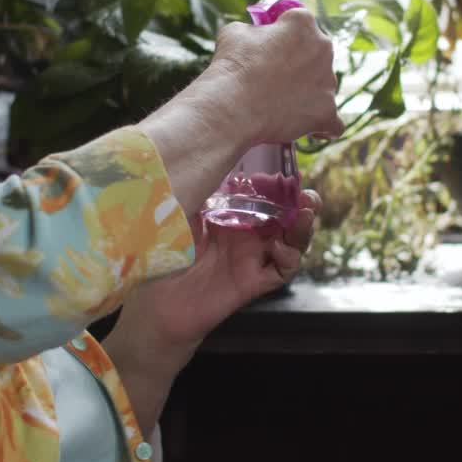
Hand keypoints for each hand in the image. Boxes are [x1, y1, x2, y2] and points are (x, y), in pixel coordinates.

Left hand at [115, 189, 319, 354]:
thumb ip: (205, 193)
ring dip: (302, 227)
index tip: (282, 174)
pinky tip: (279, 247)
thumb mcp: (183, 212)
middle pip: (286, 216)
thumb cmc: (161, 253)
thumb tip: (221, 158)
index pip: (266, 195)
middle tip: (307, 195)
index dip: (279, 185)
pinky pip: (282, 270)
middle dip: (302, 204)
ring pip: (292, 241)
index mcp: (231, 215)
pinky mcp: (253, 282)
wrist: (154, 303)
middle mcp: (246, 235)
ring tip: (305, 214)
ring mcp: (252, 259)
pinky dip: (289, 258)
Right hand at [209, 9, 343, 143]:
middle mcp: (323, 48)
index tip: (270, 47)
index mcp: (302, 23)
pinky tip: (311, 128)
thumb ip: (252, 30)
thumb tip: (254, 36)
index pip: (298, 24)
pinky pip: (333, 122)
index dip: (282, 35)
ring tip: (282, 106)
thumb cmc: (232, 67)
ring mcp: (328, 82)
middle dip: (300, 64)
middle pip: (316, 54)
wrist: (232, 106)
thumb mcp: (234, 32)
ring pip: (323, 87)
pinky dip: (323, 125)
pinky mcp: (327, 112)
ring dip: (308, 94)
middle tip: (275, 77)